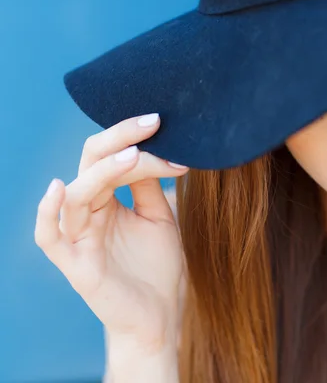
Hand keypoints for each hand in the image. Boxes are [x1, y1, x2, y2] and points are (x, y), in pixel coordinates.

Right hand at [35, 113, 188, 351]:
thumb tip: (149, 147)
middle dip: (120, 139)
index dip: (137, 141)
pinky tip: (60, 187)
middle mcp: (90, 213)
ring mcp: (79, 237)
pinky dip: (47, 212)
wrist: (161, 315)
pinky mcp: (75, 264)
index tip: (167, 129)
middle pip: (91, 163)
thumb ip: (149, 185)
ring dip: (102, 170)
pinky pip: (48, 236)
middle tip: (151, 122)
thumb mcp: (159, 217)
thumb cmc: (158, 268)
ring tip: (134, 154)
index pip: (111, 157)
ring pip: (76, 193)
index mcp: (108, 200)